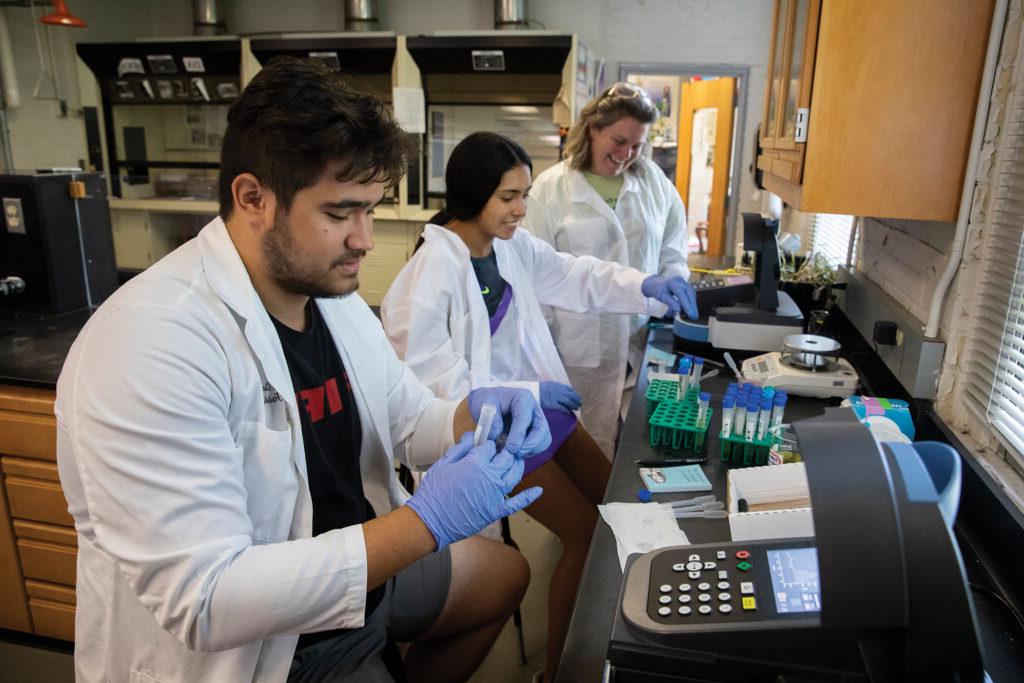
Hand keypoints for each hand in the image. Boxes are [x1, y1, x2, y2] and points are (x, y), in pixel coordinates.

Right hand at [407, 433, 543, 549]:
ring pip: (514, 474)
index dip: (489, 444)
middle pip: (506, 458)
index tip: (487, 446)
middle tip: (503, 450)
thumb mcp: (443, 464)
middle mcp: (490, 476)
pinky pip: (517, 502)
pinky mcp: (496, 510)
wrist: (430, 521)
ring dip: (518, 465)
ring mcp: (495, 494)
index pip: (491, 446)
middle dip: (506, 451)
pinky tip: (538, 490)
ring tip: (517, 460)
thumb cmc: (433, 492)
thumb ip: (460, 448)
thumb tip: (473, 435)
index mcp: (476, 462)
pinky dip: (529, 496)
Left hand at [468, 387, 550, 456]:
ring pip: (544, 440)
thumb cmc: (487, 402)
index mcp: (522, 398)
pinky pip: (538, 446)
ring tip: (513, 453)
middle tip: (514, 453)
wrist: (488, 404)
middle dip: (530, 445)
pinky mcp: (534, 433)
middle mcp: (533, 410)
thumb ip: (492, 420)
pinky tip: (514, 452)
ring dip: (530, 450)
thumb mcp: (485, 405)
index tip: (510, 448)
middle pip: (542, 430)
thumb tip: (497, 437)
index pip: (525, 417)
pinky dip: (529, 452)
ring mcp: (536, 422)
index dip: (519, 434)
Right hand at [539, 381, 581, 412]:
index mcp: (558, 385)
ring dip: (574, 406)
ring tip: (576, 409)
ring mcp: (555, 397)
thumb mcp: (549, 384)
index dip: (575, 394)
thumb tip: (563, 391)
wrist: (531, 392)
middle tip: (580, 404)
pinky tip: (569, 413)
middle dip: (577, 400)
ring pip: (568, 402)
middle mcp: (558, 391)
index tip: (578, 398)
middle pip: (571, 396)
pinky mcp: (552, 404)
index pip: (570, 390)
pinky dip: (566, 410)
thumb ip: (556, 388)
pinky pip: (562, 408)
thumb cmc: (538, 389)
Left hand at [641, 274, 697, 319]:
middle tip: (694, 317)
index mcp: (672, 282)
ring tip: (693, 314)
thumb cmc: (656, 289)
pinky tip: (690, 309)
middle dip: (692, 306)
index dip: (687, 305)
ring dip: (692, 304)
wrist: (653, 283)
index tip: (691, 314)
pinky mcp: (684, 285)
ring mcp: (683, 282)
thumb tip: (678, 309)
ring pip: (691, 293)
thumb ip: (669, 302)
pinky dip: (690, 302)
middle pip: (690, 293)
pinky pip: (690, 294)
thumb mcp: (660, 296)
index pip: (682, 294)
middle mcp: (679, 281)